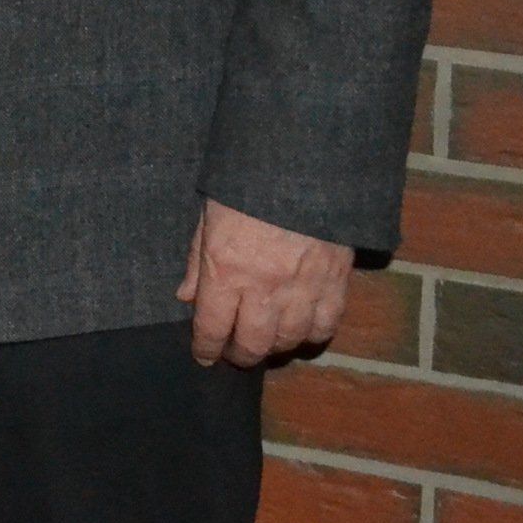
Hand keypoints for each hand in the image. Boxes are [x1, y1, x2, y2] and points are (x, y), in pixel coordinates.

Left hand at [178, 197, 350, 366]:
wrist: (305, 166)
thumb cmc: (247, 186)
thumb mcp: (209, 216)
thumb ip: (198, 260)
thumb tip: (186, 297)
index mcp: (225, 269)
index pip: (211, 327)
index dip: (206, 348)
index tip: (204, 356)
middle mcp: (263, 287)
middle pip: (252, 344)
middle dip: (240, 355)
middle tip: (234, 353)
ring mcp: (303, 288)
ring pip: (289, 341)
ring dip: (275, 347)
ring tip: (266, 341)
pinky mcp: (335, 283)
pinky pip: (325, 325)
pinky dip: (313, 334)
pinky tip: (302, 329)